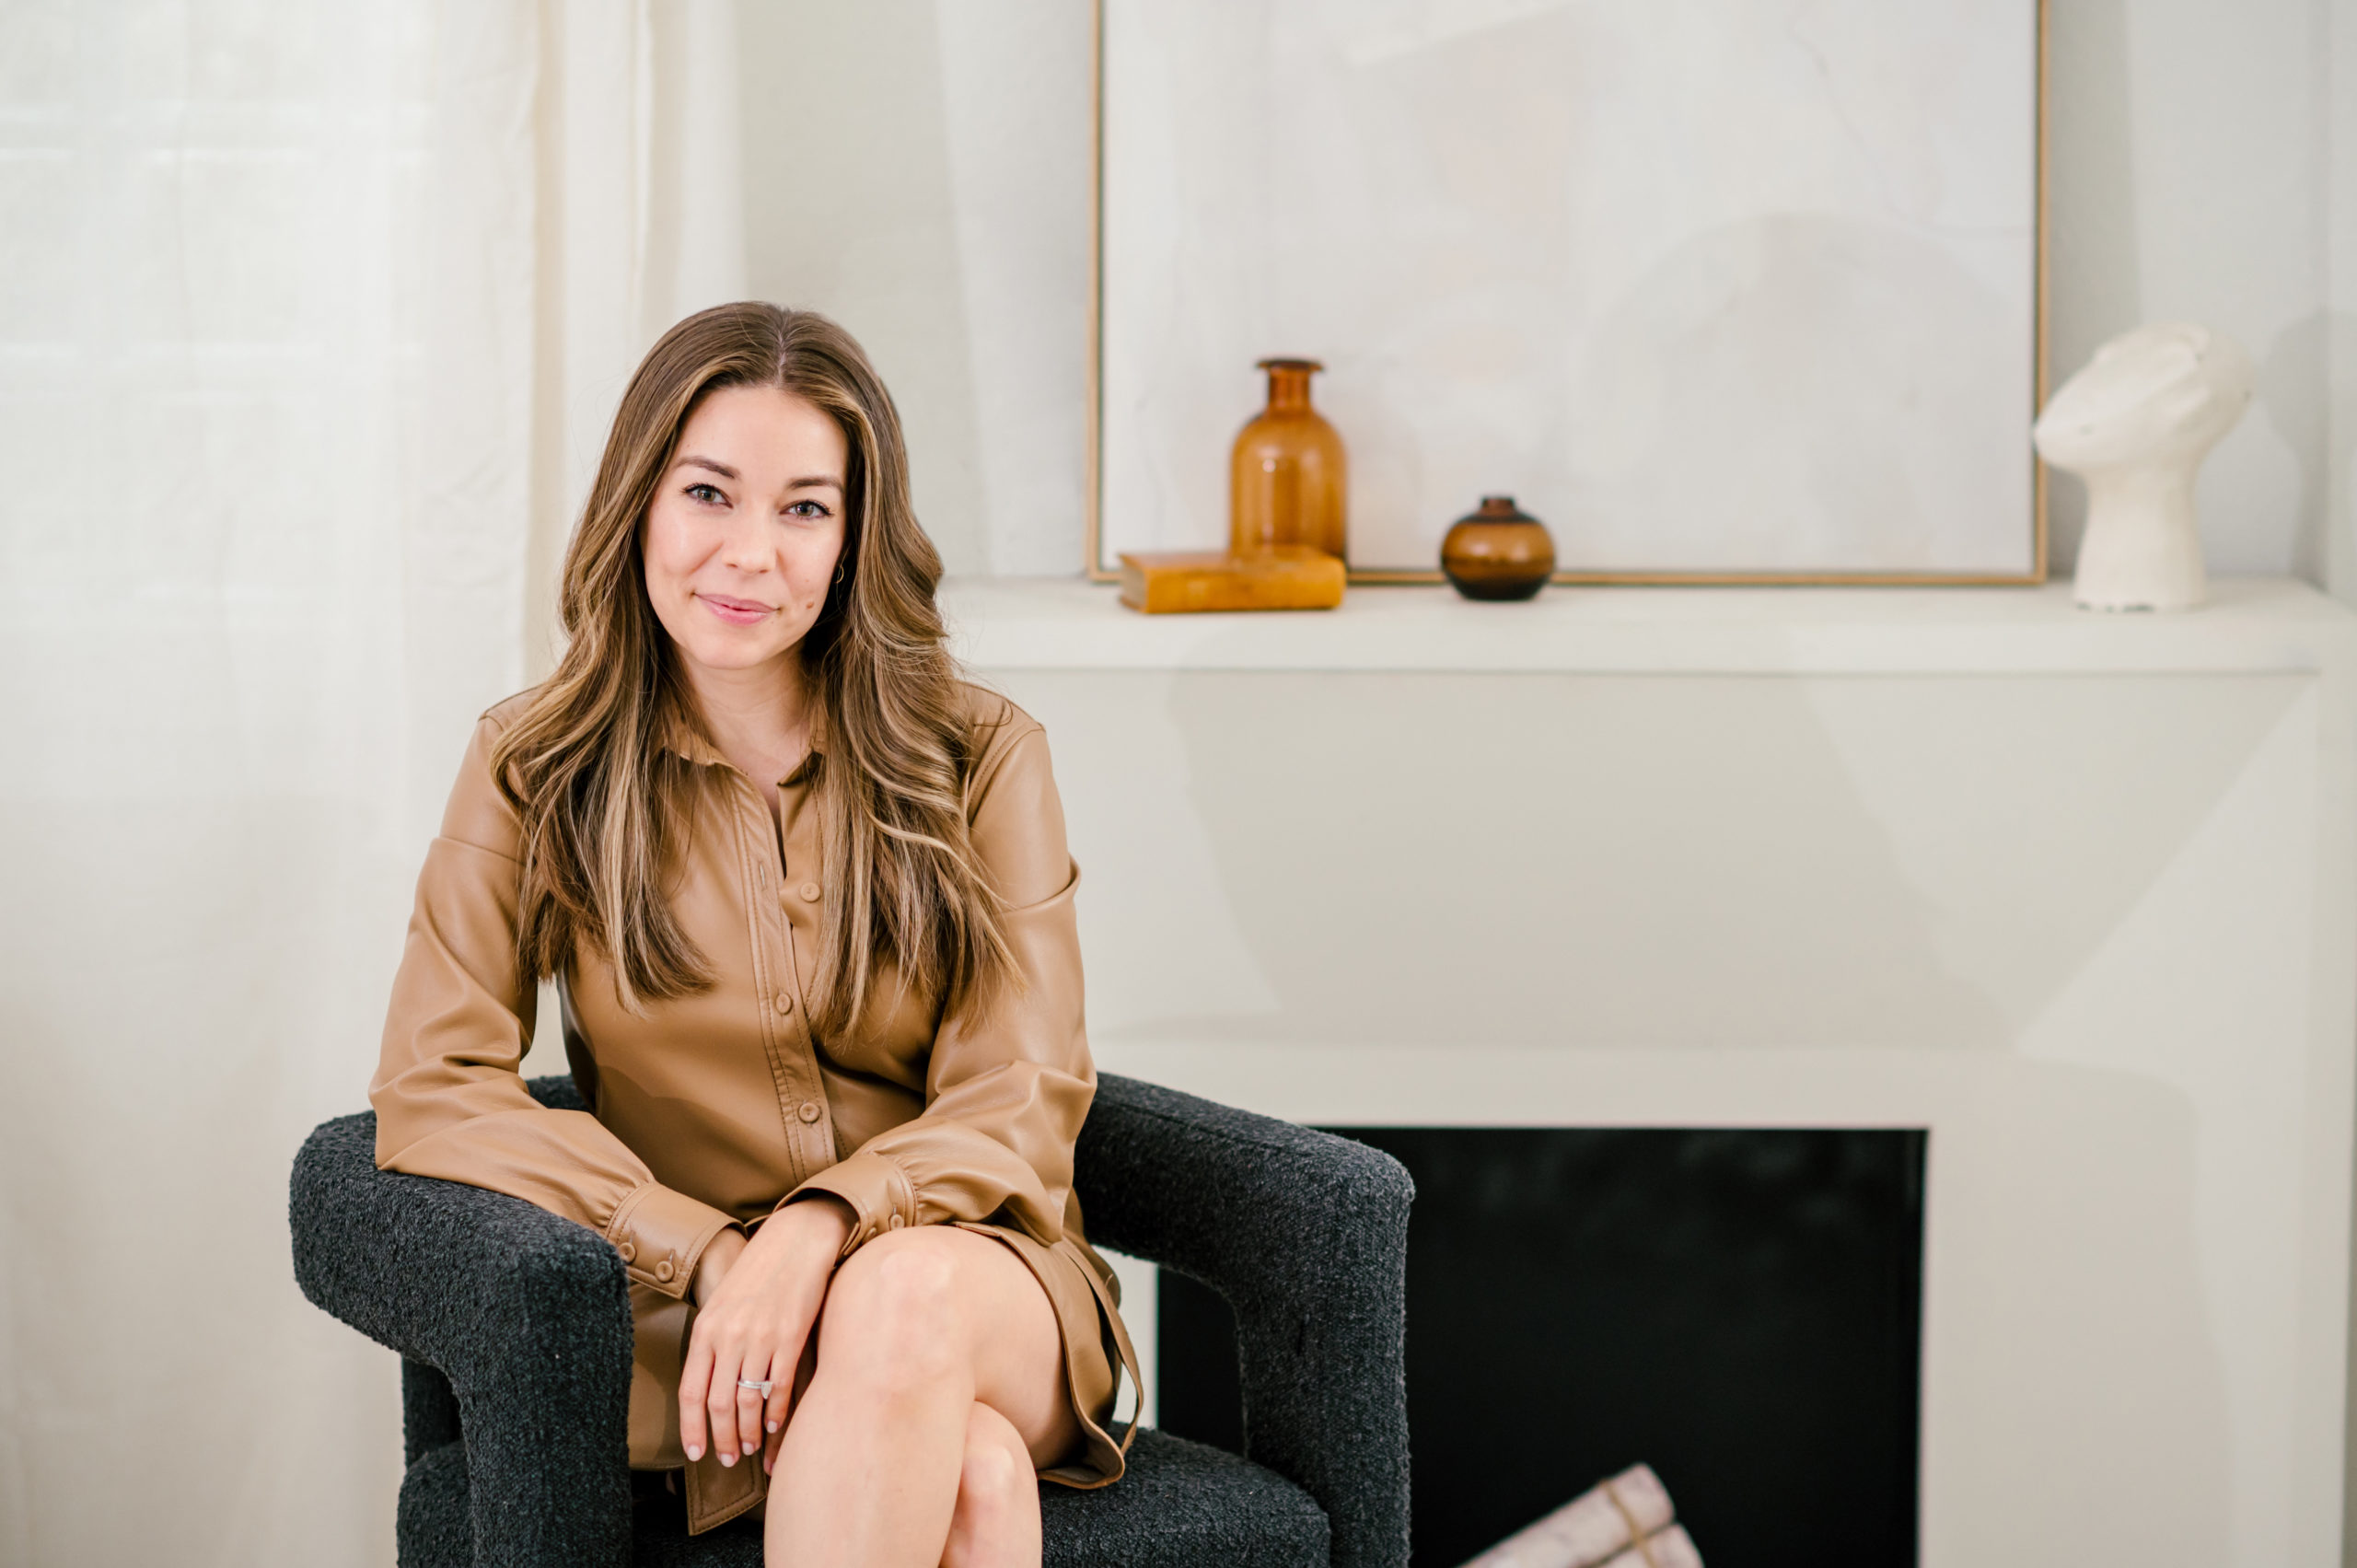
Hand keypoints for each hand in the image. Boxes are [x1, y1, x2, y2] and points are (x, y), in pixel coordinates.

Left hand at [678, 1197, 853, 1471]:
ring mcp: (760, 1337)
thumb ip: (711, 1343)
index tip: (697, 1453)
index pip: (692, 1392)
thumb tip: (706, 1388)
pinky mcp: (791, 1336)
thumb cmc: (756, 1274)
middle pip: (719, 1404)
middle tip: (730, 1458)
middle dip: (724, 1438)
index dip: (692, 1428)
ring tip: (752, 1447)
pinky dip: (777, 1412)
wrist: (794, 1242)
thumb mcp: (721, 1304)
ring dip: (750, 1431)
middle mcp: (729, 1336)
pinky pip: (780, 1385)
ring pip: (749, 1400)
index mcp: (706, 1330)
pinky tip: (775, 1425)